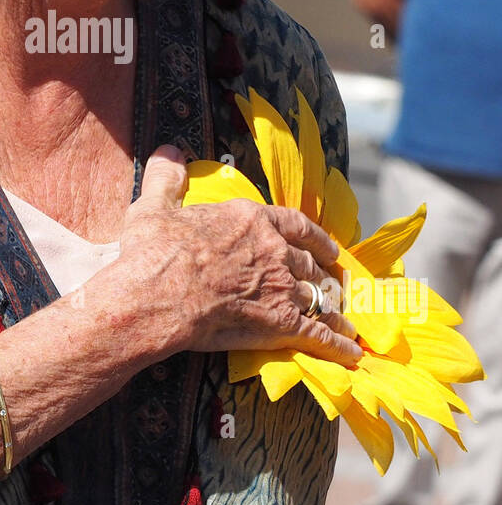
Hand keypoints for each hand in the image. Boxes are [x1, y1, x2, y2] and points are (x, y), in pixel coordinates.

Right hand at [117, 144, 358, 364]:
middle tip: (331, 283)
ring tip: (344, 320)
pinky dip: (337, 345)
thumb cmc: (154, 251)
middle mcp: (273, 250)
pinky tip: (350, 353)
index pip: (294, 223)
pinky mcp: (280, 323)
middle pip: (308, 264)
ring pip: (318, 298)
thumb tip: (168, 151)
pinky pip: (318, 335)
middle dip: (321, 275)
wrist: (158, 294)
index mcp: (250, 219)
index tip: (327, 246)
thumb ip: (167, 178)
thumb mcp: (155, 205)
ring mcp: (280, 287)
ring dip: (332, 310)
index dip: (314, 236)